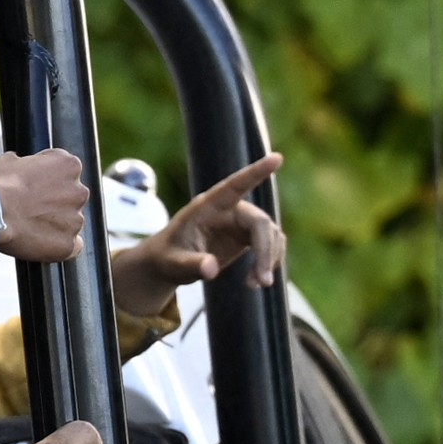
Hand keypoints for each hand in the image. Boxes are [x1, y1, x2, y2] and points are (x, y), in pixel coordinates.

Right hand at [0, 147, 92, 262]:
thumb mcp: (8, 161)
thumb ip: (23, 162)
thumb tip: (19, 163)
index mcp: (69, 165)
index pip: (66, 173)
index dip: (47, 181)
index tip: (33, 188)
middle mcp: (79, 191)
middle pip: (71, 198)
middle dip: (54, 203)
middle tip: (30, 209)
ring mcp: (76, 219)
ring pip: (70, 223)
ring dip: (54, 225)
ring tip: (28, 227)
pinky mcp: (68, 243)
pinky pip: (71, 247)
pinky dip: (58, 245)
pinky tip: (40, 243)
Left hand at [107, 149, 283, 307]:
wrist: (168, 264)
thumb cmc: (166, 257)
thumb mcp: (172, 264)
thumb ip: (191, 264)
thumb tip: (211, 269)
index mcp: (207, 207)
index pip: (234, 185)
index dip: (255, 172)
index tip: (276, 158)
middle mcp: (228, 209)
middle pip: (260, 223)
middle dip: (265, 251)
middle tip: (262, 282)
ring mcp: (241, 222)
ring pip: (270, 235)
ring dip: (268, 260)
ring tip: (255, 285)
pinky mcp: (248, 235)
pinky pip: (271, 244)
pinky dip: (269, 262)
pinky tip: (256, 281)